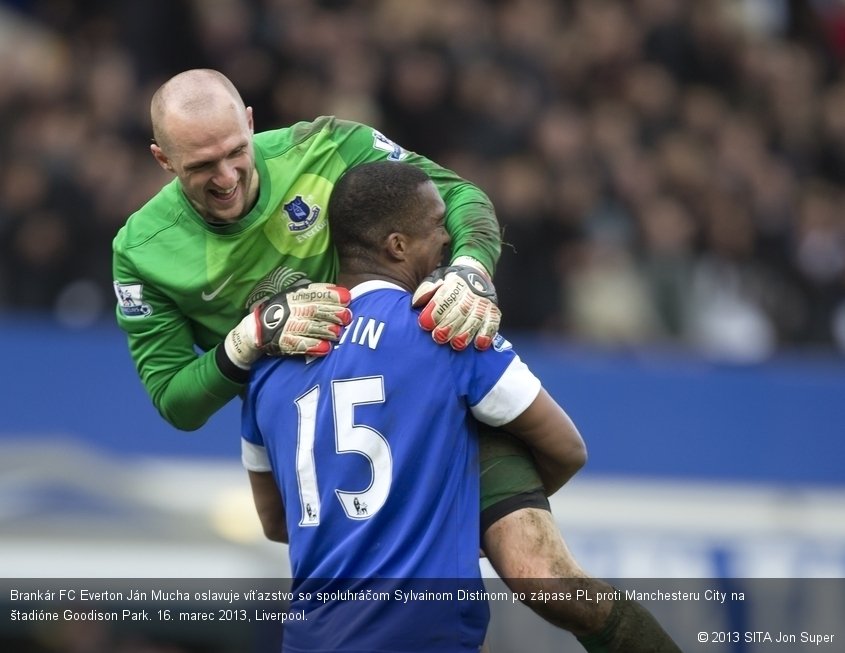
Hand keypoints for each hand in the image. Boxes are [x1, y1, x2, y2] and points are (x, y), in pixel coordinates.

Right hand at [226, 283, 351, 366]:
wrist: (255, 329)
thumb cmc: (284, 311)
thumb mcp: (296, 297)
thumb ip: (317, 294)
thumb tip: (342, 292)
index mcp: (295, 296)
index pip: (315, 293)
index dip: (331, 295)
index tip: (348, 298)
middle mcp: (290, 309)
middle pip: (314, 310)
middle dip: (332, 313)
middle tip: (347, 317)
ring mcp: (285, 326)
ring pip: (308, 327)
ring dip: (325, 330)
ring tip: (338, 333)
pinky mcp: (282, 342)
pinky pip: (299, 344)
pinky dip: (313, 346)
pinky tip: (325, 348)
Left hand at [411, 264, 500, 350]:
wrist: (476, 274)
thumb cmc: (450, 284)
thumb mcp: (436, 279)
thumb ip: (426, 290)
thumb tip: (416, 303)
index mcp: (454, 284)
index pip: (445, 297)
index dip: (435, 311)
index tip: (425, 323)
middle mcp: (470, 293)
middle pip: (460, 310)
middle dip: (449, 325)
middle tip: (439, 337)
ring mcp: (483, 303)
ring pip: (476, 319)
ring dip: (466, 333)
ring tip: (457, 344)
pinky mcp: (493, 312)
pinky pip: (492, 324)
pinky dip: (487, 334)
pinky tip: (479, 344)